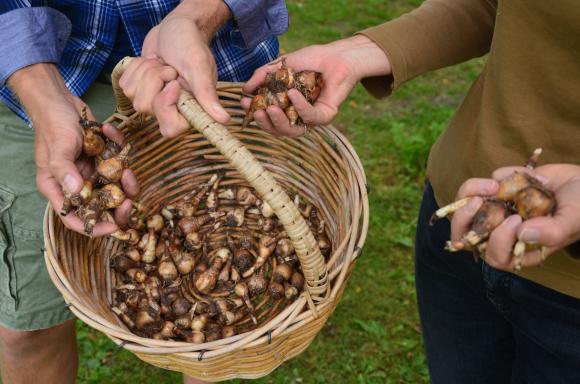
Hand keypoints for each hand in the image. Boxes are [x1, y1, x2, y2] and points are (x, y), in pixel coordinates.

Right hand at [9, 64, 138, 235]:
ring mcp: (92, 172)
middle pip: (102, 207)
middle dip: (119, 205)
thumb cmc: (52, 125)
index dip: (95, 227)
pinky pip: (119, 162)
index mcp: (60, 189)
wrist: (60, 100)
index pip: (76, 218)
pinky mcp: (104, 158)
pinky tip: (108, 131)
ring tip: (125, 166)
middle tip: (130, 200)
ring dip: (125, 179)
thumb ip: (65, 171)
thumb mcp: (57, 149)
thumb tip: (76, 190)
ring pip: (117, 187)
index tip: (115, 227)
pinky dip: (118, 148)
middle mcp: (77, 184)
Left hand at [119, 0, 230, 137]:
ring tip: (161, 63)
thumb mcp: (200, 68)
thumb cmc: (192, 46)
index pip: (170, 129)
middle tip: (169, 68)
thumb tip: (224, 120)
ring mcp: (151, 99)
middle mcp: (170, 108)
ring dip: (146, 71)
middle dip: (154, 80)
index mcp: (189, 109)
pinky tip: (151, 61)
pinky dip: (136, 67)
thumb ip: (207, 95)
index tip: (172, 84)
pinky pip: (124, 84)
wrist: (178, 28)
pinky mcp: (138, 88)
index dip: (165, 106)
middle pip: (145, 107)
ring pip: (132, 94)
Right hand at [241, 35, 390, 135]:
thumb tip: (245, 89)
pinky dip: (300, 106)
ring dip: (278, 121)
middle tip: (256, 111)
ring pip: (291, 131)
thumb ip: (263, 76)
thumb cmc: (311, 59)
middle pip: (277, 130)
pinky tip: (293, 94)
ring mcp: (311, 118)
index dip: (255, 114)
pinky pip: (309, 117)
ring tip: (269, 108)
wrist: (337, 55)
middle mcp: (297, 116)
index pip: (268, 118)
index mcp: (286, 107)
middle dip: (264, 123)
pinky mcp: (325, 116)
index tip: (243, 103)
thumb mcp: (281, 65)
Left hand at [450, 164, 579, 270]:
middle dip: (463, 219)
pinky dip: (499, 176)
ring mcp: (496, 212)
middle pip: (465, 237)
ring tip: (494, 185)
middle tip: (477, 202)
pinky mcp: (495, 193)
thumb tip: (523, 233)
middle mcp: (503, 234)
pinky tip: (527, 175)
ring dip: (471, 192)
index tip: (515, 219)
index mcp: (521, 250)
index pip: (496, 257)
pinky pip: (482, 185)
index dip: (498, 241)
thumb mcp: (574, 220)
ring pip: (465, 208)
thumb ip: (553, 231)